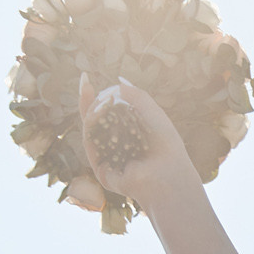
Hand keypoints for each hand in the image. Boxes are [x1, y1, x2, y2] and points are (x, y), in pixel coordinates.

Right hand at [75, 74, 195, 213]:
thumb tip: (119, 80)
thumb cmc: (166, 146)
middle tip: (85, 82)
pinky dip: (90, 127)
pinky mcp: (102, 171)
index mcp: (130, 137)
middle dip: (89, 102)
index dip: (100, 98)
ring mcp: (108, 161)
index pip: (111, 115)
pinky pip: (90, 146)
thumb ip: (137, 96)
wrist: (168, 175)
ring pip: (91, 133)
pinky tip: (92, 111)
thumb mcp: (153, 114)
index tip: (89, 78)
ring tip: (89, 92)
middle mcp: (118, 149)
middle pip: (97, 123)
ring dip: (89, 111)